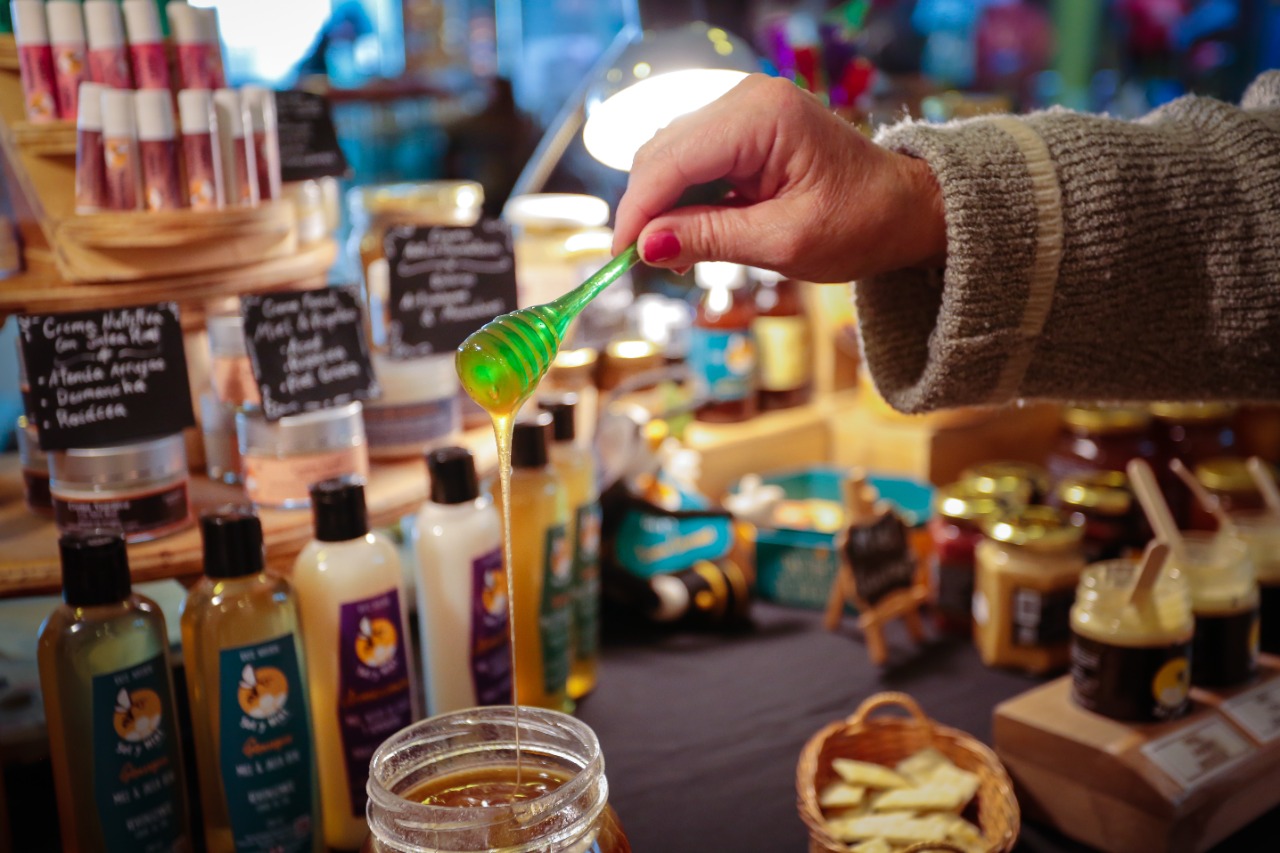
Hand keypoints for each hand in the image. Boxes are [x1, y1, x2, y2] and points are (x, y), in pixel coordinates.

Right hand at [612, 74, 945, 281]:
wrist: (904, 208)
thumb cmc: (861, 223)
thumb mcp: (784, 243)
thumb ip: (711, 239)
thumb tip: (646, 247)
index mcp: (763, 117)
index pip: (673, 160)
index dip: (639, 210)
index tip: (619, 257)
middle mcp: (746, 100)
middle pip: (663, 153)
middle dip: (647, 210)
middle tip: (644, 265)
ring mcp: (743, 110)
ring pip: (671, 157)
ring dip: (663, 207)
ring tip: (674, 256)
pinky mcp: (742, 129)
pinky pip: (692, 160)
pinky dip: (682, 199)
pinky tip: (690, 234)